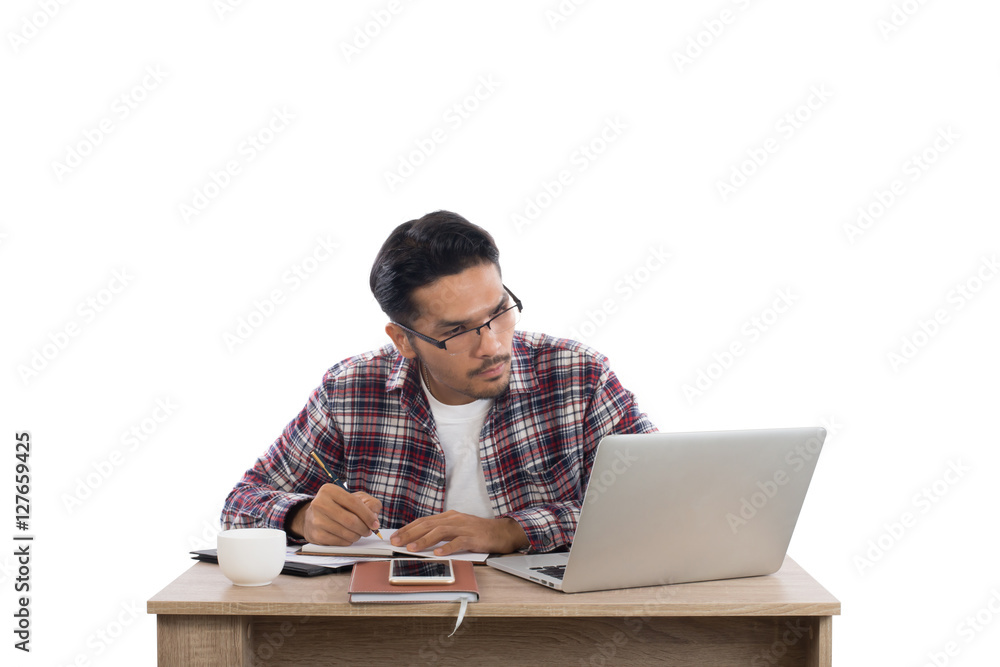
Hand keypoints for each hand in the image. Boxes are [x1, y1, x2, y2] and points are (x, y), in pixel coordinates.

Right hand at [288, 484, 381, 545]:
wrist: (313, 517)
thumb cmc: (337, 506)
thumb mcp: (354, 497)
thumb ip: (369, 503)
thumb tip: (374, 518)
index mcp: (329, 490)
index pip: (354, 503)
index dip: (368, 515)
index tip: (375, 524)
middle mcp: (320, 503)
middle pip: (350, 520)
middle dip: (364, 528)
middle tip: (368, 531)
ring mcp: (316, 520)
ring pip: (346, 533)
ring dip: (357, 536)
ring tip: (359, 533)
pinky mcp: (316, 535)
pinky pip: (339, 542)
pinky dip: (348, 541)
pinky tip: (348, 537)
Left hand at [390, 511, 528, 554]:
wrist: (501, 532)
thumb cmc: (478, 533)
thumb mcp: (457, 528)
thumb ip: (441, 532)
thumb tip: (420, 540)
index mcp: (449, 517)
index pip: (424, 521)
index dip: (408, 528)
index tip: (395, 535)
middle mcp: (454, 519)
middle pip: (428, 525)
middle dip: (410, 533)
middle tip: (396, 542)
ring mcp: (463, 527)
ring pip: (440, 532)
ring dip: (424, 540)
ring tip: (412, 548)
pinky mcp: (473, 537)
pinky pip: (458, 542)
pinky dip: (447, 547)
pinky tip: (438, 553)